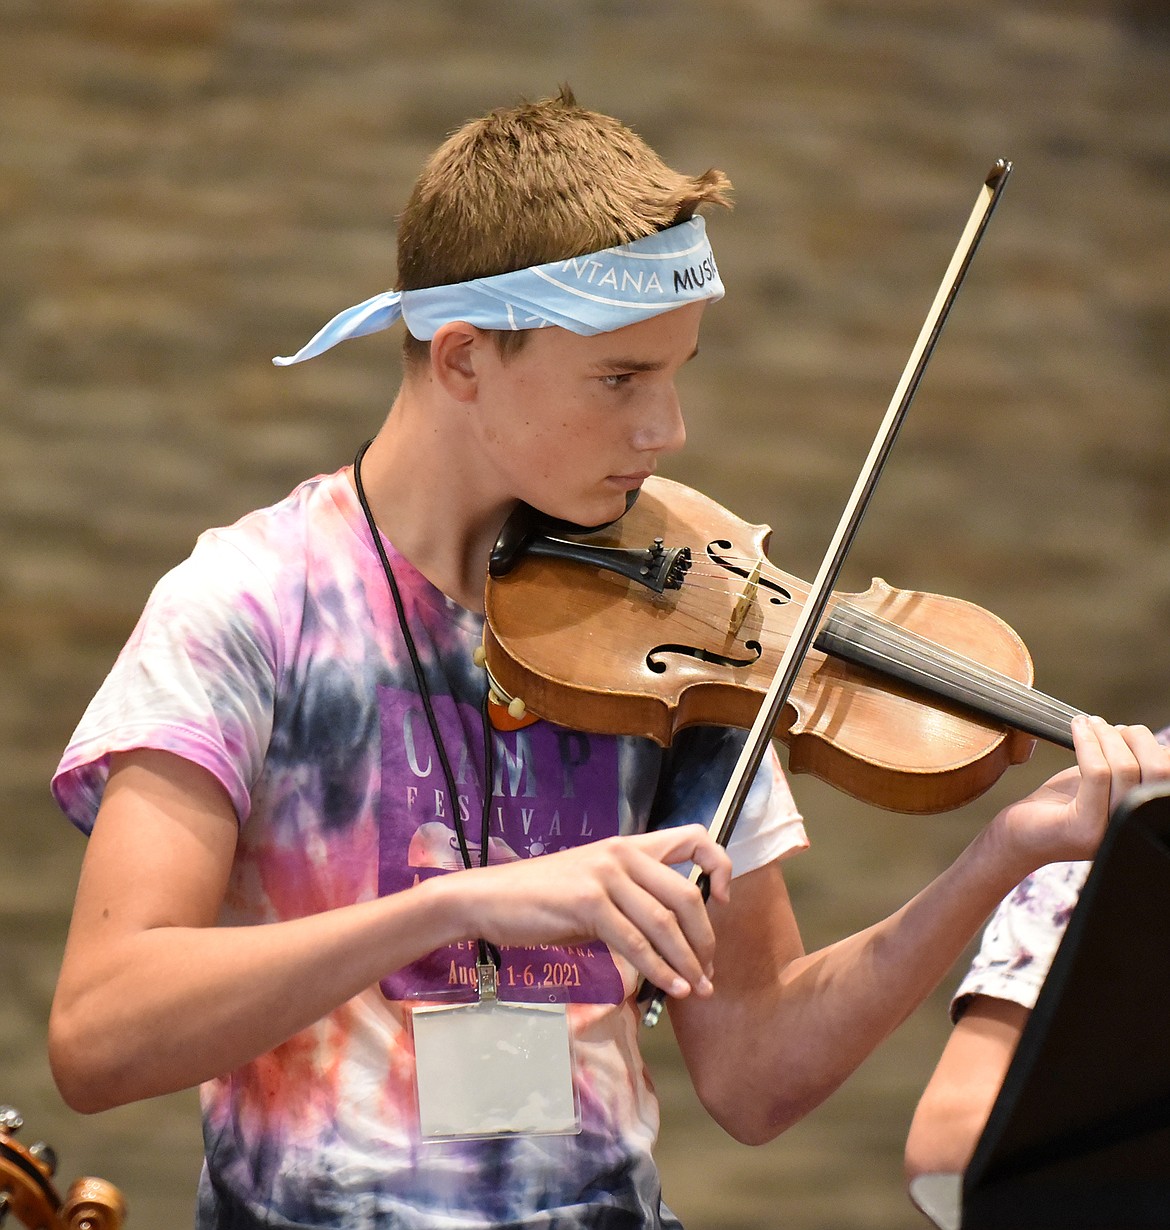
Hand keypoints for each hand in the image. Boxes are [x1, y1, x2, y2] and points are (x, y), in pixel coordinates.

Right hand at [447, 824, 732, 1000]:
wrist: (490, 899)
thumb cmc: (544, 900)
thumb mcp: (596, 890)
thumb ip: (634, 901)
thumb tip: (673, 938)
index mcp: (629, 846)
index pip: (694, 838)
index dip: (719, 866)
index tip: (723, 901)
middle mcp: (622, 853)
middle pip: (686, 895)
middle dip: (704, 940)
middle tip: (708, 972)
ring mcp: (605, 875)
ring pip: (664, 923)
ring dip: (686, 963)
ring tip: (697, 989)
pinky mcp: (588, 902)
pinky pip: (636, 942)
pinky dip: (659, 970)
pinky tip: (669, 988)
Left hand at [994, 716, 1169, 869]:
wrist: (1021, 835)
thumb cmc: (1061, 806)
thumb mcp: (1102, 785)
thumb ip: (1127, 768)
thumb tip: (1149, 741)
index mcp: (1142, 817)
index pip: (1167, 777)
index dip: (1157, 749)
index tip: (1134, 733)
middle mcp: (1132, 830)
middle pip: (1157, 772)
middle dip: (1137, 739)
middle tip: (1112, 728)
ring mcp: (1110, 832)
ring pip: (1125, 768)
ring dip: (1107, 736)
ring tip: (1091, 725)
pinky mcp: (1085, 828)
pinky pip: (1096, 773)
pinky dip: (1088, 742)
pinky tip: (1078, 728)